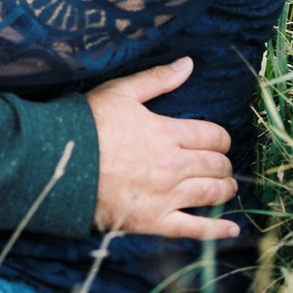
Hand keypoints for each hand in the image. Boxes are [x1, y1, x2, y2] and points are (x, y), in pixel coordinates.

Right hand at [87, 58, 240, 239]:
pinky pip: (195, 229)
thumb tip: (188, 63)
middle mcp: (173, 166)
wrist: (60, 162)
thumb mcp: (121, 92)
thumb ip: (158, 79)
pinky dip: (218, 229)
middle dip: (223, 163)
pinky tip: (232, 227)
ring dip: (225, 189)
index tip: (217, 140)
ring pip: (211, 193)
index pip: (212, 136)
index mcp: (167, 132)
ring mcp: (166, 196)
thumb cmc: (89, 123)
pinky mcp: (155, 221)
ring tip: (227, 187)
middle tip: (220, 163)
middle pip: (216, 165)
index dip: (220, 138)